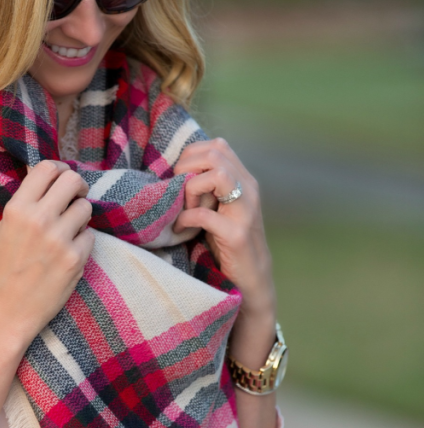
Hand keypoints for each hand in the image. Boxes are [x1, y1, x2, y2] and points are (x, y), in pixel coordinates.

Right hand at [0, 160, 94, 347]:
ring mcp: (58, 239)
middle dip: (78, 187)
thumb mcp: (5, 229)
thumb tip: (50, 178)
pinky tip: (67, 256)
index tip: (64, 178)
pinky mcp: (75, 259)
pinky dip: (82, 243)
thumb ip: (26, 204)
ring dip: (80, 217)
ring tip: (67, 233)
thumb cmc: (6, 269)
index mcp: (17, 209)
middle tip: (76, 197)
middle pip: (72, 180)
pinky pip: (89, 236)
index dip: (60, 169)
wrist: (8, 310)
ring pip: (85, 208)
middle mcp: (38, 220)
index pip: (47, 169)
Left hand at [173, 139, 274, 321]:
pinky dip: (186, 219)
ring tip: (185, 207)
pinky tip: (181, 229)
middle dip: (187, 168)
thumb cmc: (228, 245)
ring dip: (192, 189)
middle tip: (178, 192)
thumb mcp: (220, 209)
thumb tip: (175, 170)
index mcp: (245, 181)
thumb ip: (208, 188)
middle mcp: (249, 190)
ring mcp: (245, 212)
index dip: (191, 156)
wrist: (252, 281)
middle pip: (216, 154)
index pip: (217, 146)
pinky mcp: (236, 235)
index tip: (180, 178)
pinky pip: (204, 214)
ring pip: (217, 174)